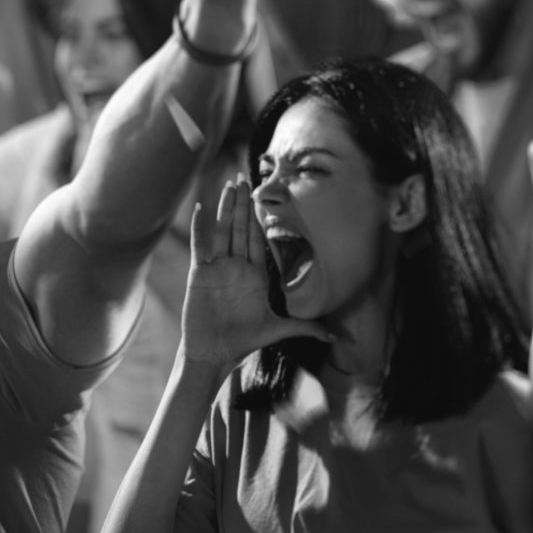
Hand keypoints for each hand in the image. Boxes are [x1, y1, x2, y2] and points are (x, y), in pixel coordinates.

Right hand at [180, 174, 298, 371]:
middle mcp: (235, 266)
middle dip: (242, 203)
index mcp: (253, 274)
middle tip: (243, 178)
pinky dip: (199, 227)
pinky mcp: (200, 273)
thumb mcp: (276, 330)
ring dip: (225, 208)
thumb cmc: (241, 341)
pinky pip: (200, 245)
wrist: (213, 354)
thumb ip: (303, 327)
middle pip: (239, 228)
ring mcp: (217, 267)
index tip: (261, 197)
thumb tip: (333, 337)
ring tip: (229, 186)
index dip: (259, 217)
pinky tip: (200, 208)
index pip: (257, 239)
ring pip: (222, 231)